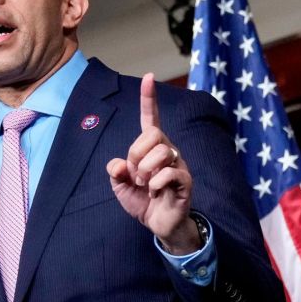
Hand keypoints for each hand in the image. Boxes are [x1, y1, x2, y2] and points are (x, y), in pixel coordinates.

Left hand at [107, 75, 198, 253]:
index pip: (151, 119)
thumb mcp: (121, 186)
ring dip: (145, 171)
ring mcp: (178, 165)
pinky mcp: (185, 181)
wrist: (160, 224)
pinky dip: (156, 183)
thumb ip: (115, 172)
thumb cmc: (143, 202)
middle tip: (135, 174)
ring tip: (146, 185)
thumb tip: (117, 165)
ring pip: (161, 152)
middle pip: (153, 134)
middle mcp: (168, 151)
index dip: (149, 99)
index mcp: (152, 148)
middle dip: (136, 154)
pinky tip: (155, 192)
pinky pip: (169, 172)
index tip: (149, 77)